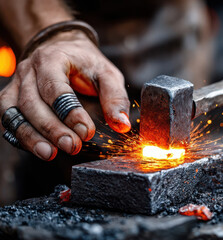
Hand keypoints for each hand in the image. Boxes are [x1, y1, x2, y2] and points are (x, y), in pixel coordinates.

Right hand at [0, 31, 130, 160]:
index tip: (86, 132)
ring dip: (32, 137)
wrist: (62, 49)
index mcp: (53, 59)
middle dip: (52, 128)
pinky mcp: (12, 99)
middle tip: (72, 146)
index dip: (70, 112)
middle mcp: (29, 70)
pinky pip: (9, 120)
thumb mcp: (107, 74)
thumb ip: (115, 98)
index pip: (56, 87)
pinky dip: (21, 137)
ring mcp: (17, 85)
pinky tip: (38, 148)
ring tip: (50, 154)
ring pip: (14, 113)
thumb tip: (122, 124)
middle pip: (33, 103)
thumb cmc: (86, 64)